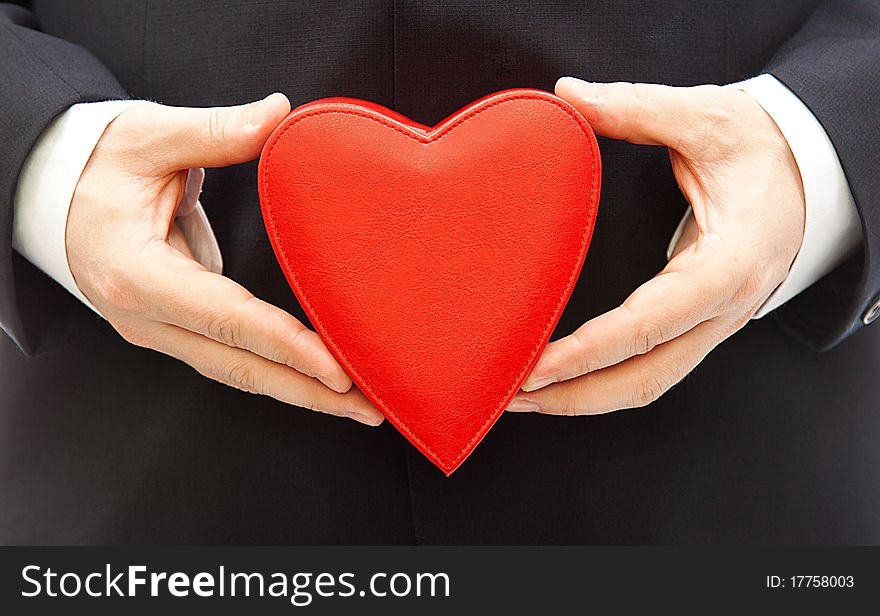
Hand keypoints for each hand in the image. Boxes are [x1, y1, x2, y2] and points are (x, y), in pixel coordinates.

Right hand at [67, 94, 382, 425]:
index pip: (225, 319)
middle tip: (368, 405)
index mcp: (136, 273)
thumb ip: (216, 131)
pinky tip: (314, 377)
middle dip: (307, 391)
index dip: (285, 345)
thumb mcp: (148, 137)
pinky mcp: (172, 328)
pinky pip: (230, 357)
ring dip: (299, 389)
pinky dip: (276, 370)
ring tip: (356, 402)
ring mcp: (157, 330)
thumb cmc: (94, 167)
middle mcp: (144, 317)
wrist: (52, 195)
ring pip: (236, 371)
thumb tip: (279, 115)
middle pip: (237, 367)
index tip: (336, 366)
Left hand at [508, 78, 804, 414]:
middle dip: (574, 395)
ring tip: (522, 395)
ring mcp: (714, 324)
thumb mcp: (710, 118)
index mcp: (729, 265)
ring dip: (584, 398)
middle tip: (510, 394)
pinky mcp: (699, 324)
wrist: (811, 176)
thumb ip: (639, 108)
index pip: (650, 324)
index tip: (536, 366)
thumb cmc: (766, 151)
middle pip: (645, 379)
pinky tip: (563, 376)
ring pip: (647, 384)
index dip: (590, 352)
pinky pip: (650, 368)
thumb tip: (570, 96)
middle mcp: (724, 309)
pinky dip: (603, 381)